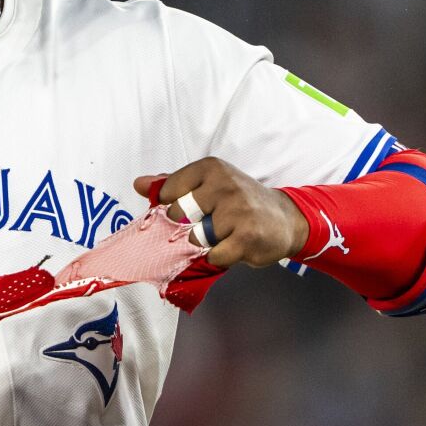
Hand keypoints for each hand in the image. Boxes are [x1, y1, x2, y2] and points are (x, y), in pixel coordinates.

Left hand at [132, 158, 309, 269]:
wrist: (285, 219)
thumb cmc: (240, 202)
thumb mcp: (208, 184)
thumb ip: (172, 184)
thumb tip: (139, 184)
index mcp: (211, 168)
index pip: (169, 191)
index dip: (173, 207)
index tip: (191, 209)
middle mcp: (224, 185)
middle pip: (179, 215)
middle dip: (190, 226)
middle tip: (212, 222)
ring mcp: (236, 211)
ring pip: (196, 238)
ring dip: (208, 243)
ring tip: (226, 234)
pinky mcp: (246, 237)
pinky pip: (214, 256)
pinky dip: (221, 257)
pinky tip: (235, 245)